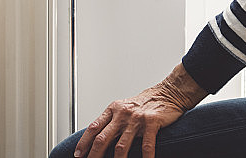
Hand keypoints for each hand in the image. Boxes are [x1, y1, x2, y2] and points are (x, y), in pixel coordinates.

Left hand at [74, 64, 207, 157]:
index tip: (78, 154)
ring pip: (121, 145)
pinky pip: (146, 145)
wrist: (167, 93)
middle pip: (103, 138)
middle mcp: (122, 114)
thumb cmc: (145, 103)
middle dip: (94, 155)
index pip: (94, 128)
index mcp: (113, 110)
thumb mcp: (124, 108)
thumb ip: (112, 121)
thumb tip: (98, 138)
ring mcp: (136, 119)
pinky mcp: (151, 123)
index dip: (84, 142)